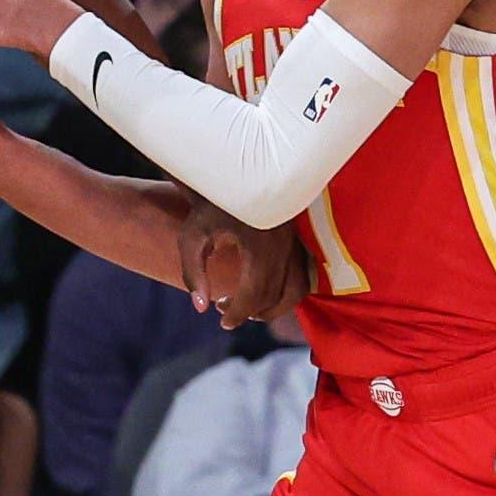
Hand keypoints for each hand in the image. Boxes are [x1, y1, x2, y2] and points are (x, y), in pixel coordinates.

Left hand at [177, 199, 306, 326]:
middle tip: (224, 309)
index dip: (238, 313)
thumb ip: (192, 273)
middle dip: (250, 311)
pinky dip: (289, 293)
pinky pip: (304, 277)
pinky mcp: (301, 240)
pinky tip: (266, 293)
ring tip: (249, 310)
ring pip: (297, 291)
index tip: (222, 321)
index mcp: (258, 243)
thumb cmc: (209, 206)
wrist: (234, 175)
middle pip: (274, 295)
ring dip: (274, 308)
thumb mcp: (192, 236)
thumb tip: (201, 308)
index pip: (254, 292)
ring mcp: (296, 242)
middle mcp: (283, 244)